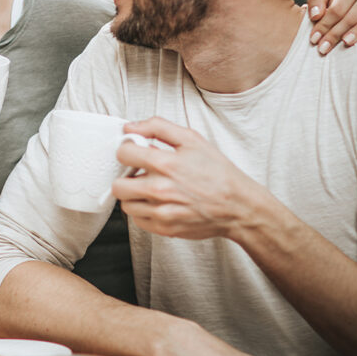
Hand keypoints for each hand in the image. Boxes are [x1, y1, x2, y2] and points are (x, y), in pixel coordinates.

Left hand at [112, 118, 271, 240]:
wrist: (237, 206)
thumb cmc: (217, 172)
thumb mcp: (192, 139)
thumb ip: (157, 127)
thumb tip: (130, 127)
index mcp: (165, 163)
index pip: (123, 154)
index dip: (128, 150)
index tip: (136, 153)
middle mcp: (160, 189)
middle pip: (118, 184)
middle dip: (127, 177)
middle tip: (140, 174)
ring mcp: (161, 211)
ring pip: (126, 204)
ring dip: (134, 196)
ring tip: (150, 189)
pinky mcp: (164, 228)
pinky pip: (138, 220)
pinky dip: (144, 211)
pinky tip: (158, 202)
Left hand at [307, 0, 356, 54]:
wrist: (348, 7)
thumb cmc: (333, 2)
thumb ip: (315, 1)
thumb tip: (316, 15)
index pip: (337, 8)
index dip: (324, 24)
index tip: (314, 39)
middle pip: (352, 15)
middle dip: (336, 33)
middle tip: (324, 47)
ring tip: (346, 42)